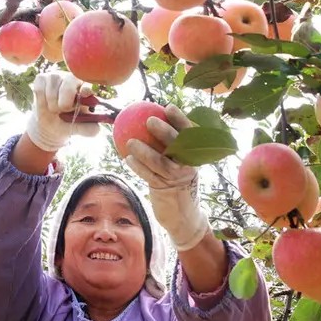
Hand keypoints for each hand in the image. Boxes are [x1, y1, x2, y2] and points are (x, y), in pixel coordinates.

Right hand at [26, 71, 101, 152]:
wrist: (49, 125)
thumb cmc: (68, 122)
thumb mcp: (78, 129)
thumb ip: (88, 129)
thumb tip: (97, 128)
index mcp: (85, 87)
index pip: (87, 83)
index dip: (85, 88)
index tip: (85, 94)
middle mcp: (71, 78)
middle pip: (69, 82)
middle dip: (65, 101)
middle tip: (64, 110)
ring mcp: (56, 76)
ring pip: (52, 90)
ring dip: (52, 105)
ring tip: (55, 109)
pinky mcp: (42, 78)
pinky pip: (40, 89)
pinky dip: (41, 101)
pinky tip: (45, 103)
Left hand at [124, 105, 209, 251]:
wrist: (182, 213)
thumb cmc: (175, 180)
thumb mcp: (177, 162)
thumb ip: (168, 144)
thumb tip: (147, 118)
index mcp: (194, 155)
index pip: (191, 133)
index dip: (181, 119)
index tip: (167, 107)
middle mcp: (189, 166)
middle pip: (179, 146)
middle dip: (165, 132)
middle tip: (149, 120)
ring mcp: (179, 179)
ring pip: (161, 163)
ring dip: (144, 151)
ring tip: (130, 142)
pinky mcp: (166, 191)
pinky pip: (150, 176)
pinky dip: (138, 167)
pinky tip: (126, 158)